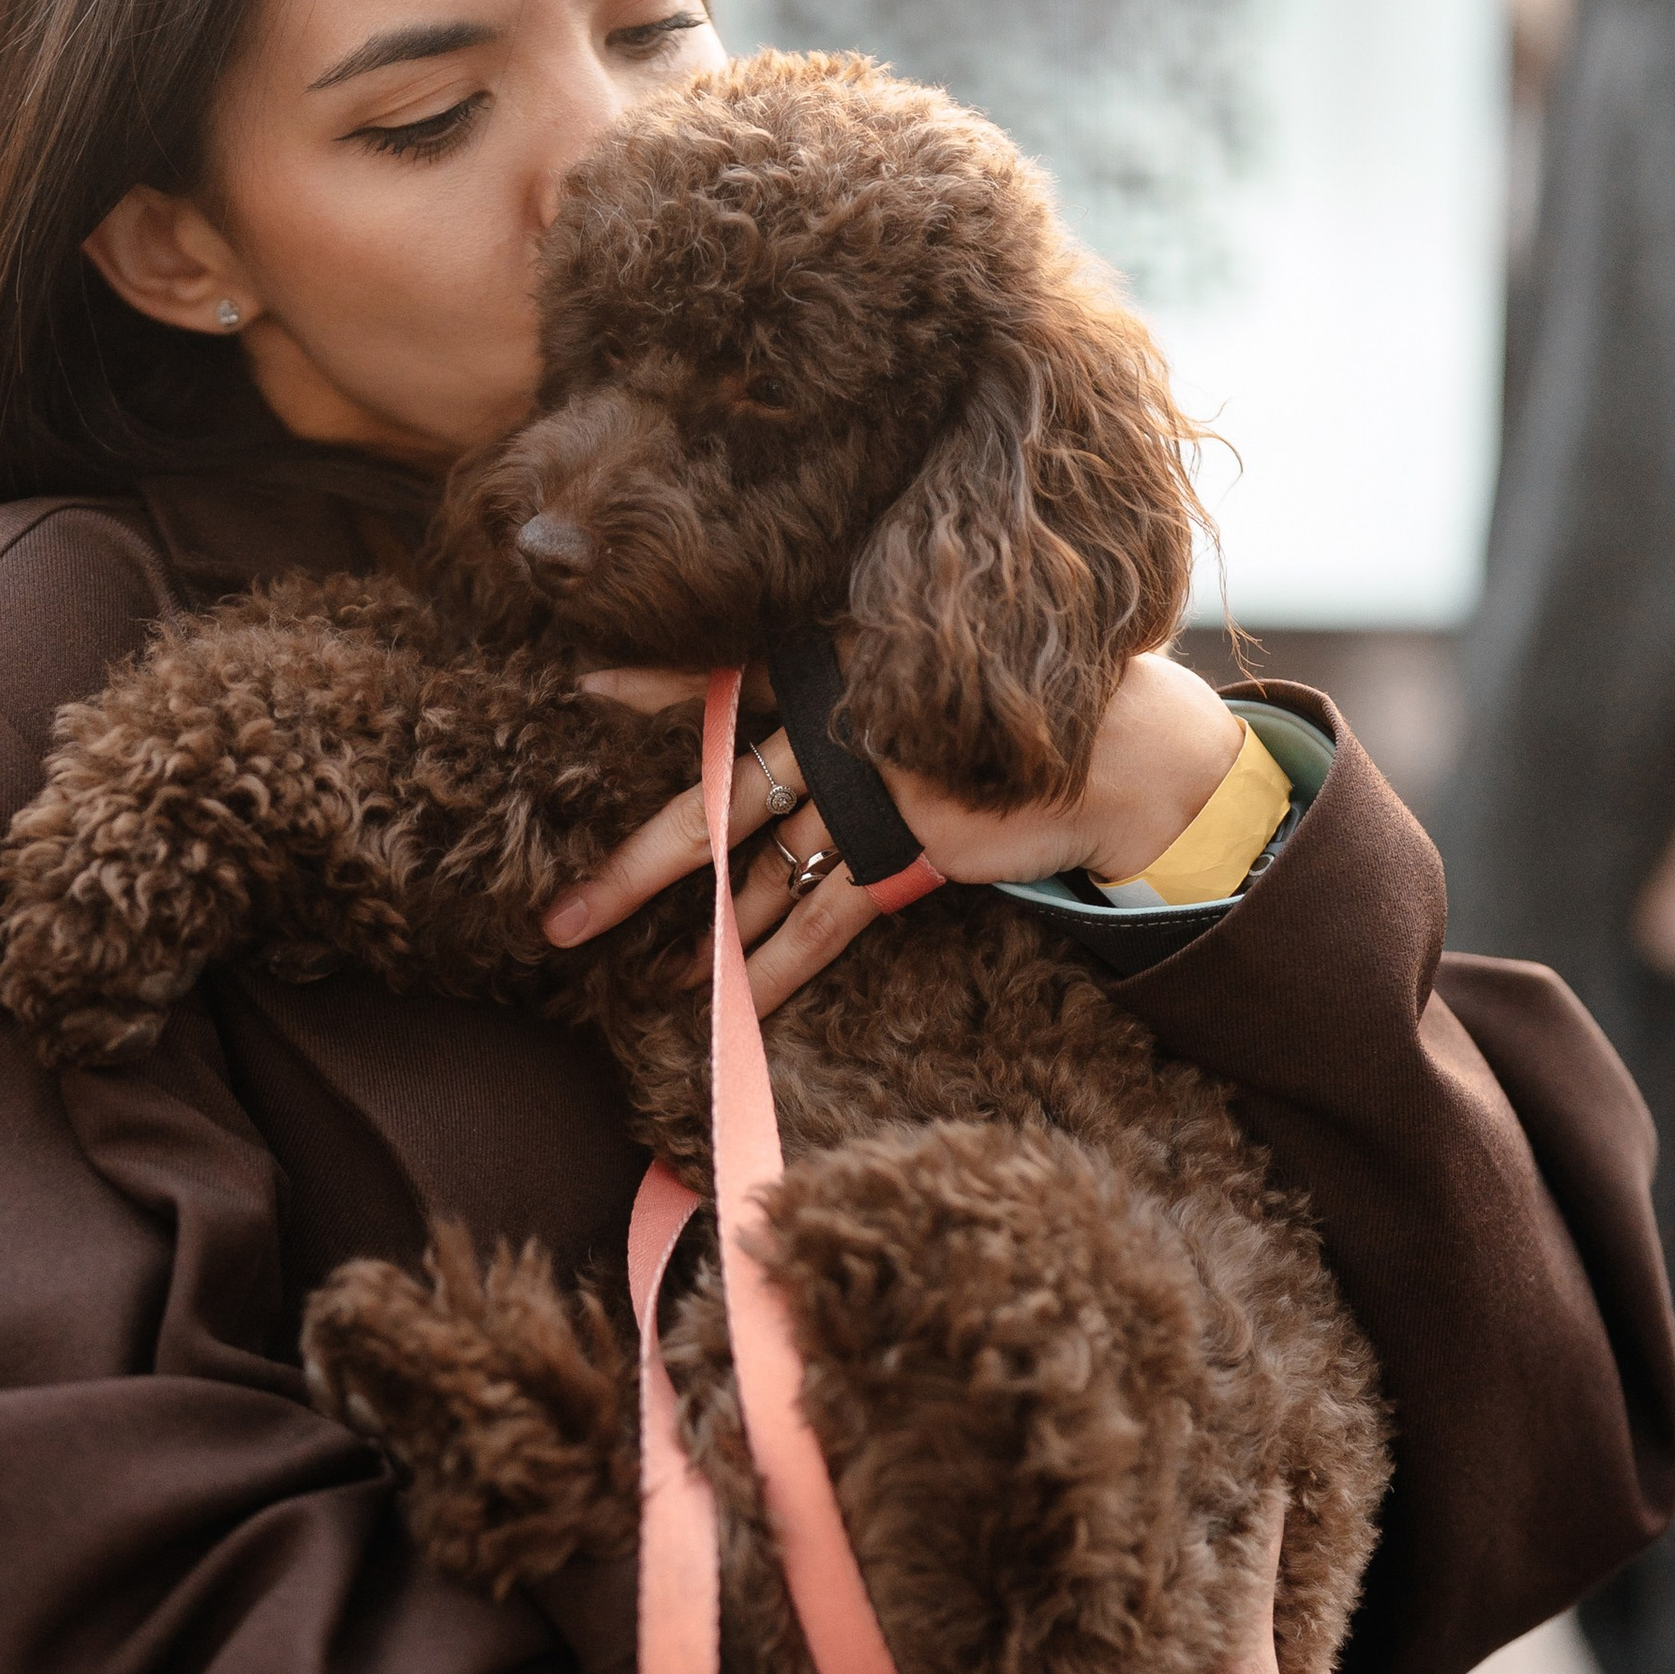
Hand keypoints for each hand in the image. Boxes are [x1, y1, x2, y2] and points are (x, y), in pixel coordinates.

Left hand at [538, 652, 1245, 1014]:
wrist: (1115, 749)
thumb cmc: (1013, 703)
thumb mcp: (923, 669)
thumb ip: (850, 679)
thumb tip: (787, 709)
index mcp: (833, 666)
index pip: (729, 674)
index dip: (660, 683)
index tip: (590, 685)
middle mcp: (836, 724)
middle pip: (714, 801)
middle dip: (635, 869)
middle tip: (559, 920)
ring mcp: (867, 789)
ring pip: (759, 871)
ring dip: (700, 935)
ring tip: (641, 981)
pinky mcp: (903, 847)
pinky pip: (823, 919)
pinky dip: (774, 966)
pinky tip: (728, 1007)